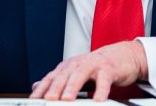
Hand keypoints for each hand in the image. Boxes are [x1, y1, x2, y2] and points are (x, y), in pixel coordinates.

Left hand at [30, 40, 145, 100]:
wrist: (121, 55)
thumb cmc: (96, 66)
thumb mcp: (74, 72)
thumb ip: (56, 80)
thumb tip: (36, 86)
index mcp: (68, 67)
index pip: (51, 78)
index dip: (42, 89)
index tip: (34, 100)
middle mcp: (78, 64)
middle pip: (64, 76)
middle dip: (55, 88)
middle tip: (48, 100)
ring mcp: (93, 65)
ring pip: (80, 75)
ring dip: (72, 87)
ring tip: (66, 99)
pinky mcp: (108, 69)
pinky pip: (104, 80)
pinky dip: (101, 90)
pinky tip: (98, 99)